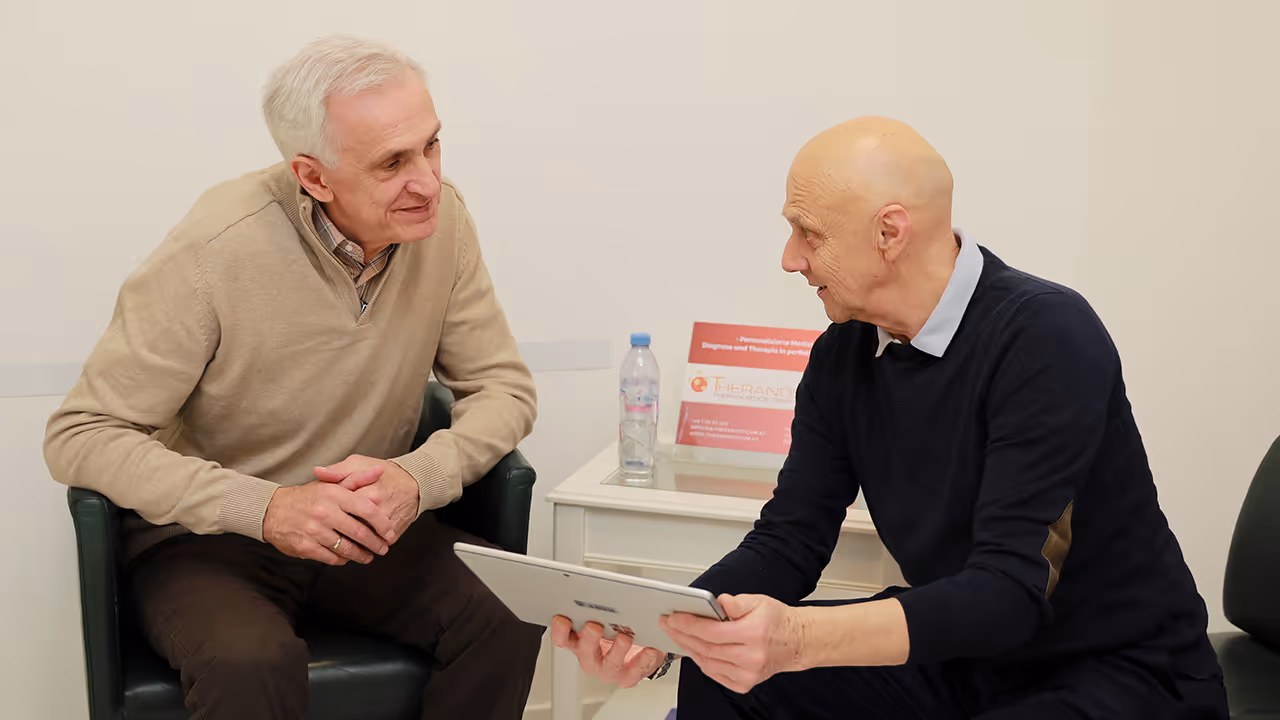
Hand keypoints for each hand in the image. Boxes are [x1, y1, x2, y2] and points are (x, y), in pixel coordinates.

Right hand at [262, 466, 394, 565]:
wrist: (271, 511)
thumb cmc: (306, 497)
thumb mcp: (330, 484)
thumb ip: (357, 478)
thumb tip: (380, 471)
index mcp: (334, 494)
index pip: (367, 509)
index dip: (382, 523)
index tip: (390, 532)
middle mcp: (325, 512)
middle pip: (360, 532)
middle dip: (375, 543)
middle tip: (383, 548)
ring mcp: (315, 531)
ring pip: (347, 548)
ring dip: (361, 555)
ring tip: (368, 556)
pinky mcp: (306, 547)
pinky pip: (332, 558)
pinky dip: (342, 560)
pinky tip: (347, 558)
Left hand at [313, 455, 419, 544]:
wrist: (415, 484)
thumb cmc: (385, 474)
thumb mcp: (360, 464)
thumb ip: (338, 471)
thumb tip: (317, 472)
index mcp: (366, 493)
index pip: (339, 509)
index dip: (328, 512)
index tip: (321, 514)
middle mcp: (377, 510)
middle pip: (349, 528)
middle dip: (336, 532)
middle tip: (326, 530)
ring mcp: (386, 525)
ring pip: (360, 540)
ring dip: (349, 543)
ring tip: (339, 539)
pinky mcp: (392, 535)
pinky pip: (372, 545)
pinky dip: (364, 546)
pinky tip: (355, 544)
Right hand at [550, 616, 666, 688]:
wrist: (639, 649)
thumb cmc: (616, 629)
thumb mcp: (603, 617)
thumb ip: (596, 607)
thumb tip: (596, 591)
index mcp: (579, 641)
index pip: (562, 638)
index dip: (560, 630)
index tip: (563, 618)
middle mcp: (591, 658)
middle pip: (584, 652)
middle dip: (589, 639)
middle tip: (594, 626)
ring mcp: (608, 670)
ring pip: (609, 665)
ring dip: (616, 651)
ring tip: (625, 637)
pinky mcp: (628, 677)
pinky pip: (635, 672)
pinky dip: (643, 660)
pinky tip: (649, 649)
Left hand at [660, 594, 807, 694]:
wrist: (797, 642)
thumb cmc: (777, 620)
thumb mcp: (757, 601)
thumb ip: (733, 602)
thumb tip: (713, 603)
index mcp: (753, 634)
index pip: (711, 631)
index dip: (688, 624)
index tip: (673, 617)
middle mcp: (750, 657)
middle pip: (705, 648)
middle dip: (682, 635)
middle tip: (668, 624)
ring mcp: (747, 674)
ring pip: (707, 663)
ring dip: (688, 649)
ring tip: (677, 635)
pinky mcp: (745, 683)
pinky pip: (715, 674)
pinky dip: (701, 661)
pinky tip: (693, 650)